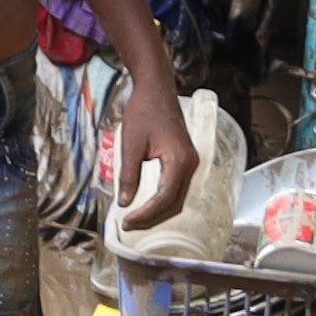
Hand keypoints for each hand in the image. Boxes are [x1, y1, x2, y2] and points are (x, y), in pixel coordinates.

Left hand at [112, 75, 195, 234]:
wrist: (156, 90)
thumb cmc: (143, 112)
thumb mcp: (130, 144)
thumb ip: (128, 176)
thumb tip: (124, 203)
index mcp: (180, 161)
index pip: (165, 198)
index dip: (146, 214)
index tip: (126, 222)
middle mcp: (191, 165)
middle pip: (175, 203)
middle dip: (152, 218)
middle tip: (128, 226)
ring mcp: (190, 163)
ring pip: (176, 198)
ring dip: (157, 211)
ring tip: (134, 219)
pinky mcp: (184, 161)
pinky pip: (175, 188)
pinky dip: (161, 200)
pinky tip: (145, 205)